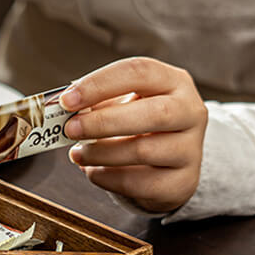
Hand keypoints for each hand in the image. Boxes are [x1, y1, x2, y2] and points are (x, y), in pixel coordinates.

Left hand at [60, 57, 207, 212]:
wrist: (171, 167)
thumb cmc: (141, 130)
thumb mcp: (126, 107)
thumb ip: (99, 104)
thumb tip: (64, 109)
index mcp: (174, 82)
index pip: (139, 72)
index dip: (100, 84)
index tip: (66, 100)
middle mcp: (190, 112)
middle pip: (153, 113)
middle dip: (104, 122)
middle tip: (70, 129)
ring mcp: (190, 150)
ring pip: (143, 150)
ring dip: (100, 154)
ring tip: (77, 154)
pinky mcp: (180, 183)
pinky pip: (138, 183)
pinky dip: (108, 178)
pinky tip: (93, 172)